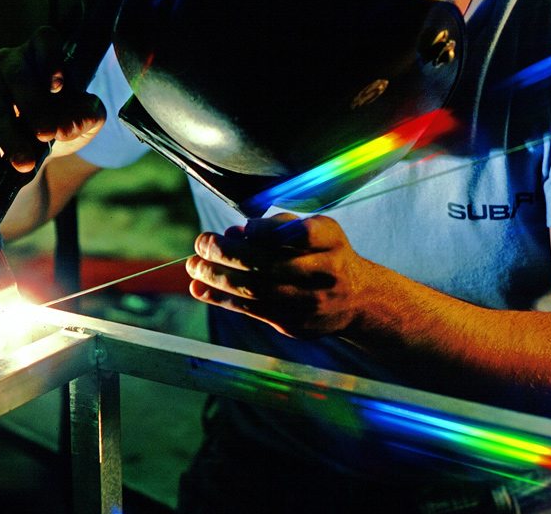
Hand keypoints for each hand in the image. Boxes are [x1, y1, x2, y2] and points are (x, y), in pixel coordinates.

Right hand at [0, 25, 105, 192]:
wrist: (35, 150)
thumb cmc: (63, 122)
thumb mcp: (84, 120)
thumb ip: (87, 116)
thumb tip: (71, 125)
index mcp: (43, 54)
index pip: (45, 40)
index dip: (51, 59)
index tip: (59, 87)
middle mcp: (11, 62)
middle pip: (17, 75)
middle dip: (33, 107)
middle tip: (47, 135)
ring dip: (9, 138)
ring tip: (24, 165)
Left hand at [186, 213, 375, 338]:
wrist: (357, 300)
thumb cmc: (326, 255)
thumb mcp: (315, 231)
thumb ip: (277, 227)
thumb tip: (233, 233)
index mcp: (331, 242)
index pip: (302, 234)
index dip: (268, 230)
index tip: (242, 228)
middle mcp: (325, 273)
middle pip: (271, 265)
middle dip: (229, 253)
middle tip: (202, 241)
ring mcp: (310, 303)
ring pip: (257, 291)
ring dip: (218, 278)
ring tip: (194, 266)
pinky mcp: (296, 324)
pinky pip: (253, 311)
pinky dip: (222, 298)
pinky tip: (200, 288)